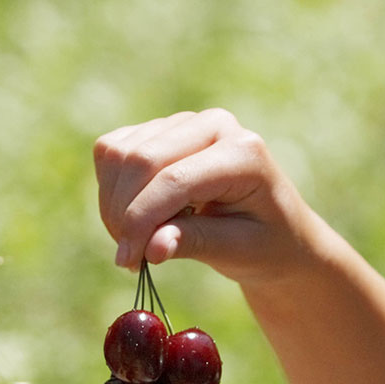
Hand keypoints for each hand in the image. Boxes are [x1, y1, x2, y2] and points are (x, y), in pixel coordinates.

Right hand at [95, 109, 328, 285]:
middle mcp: (213, 125)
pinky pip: (111, 152)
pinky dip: (111, 191)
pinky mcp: (158, 131)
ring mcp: (183, 122)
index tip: (127, 261)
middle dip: (123, 214)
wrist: (273, 231)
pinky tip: (134, 218)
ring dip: (113, 205)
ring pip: (118, 153)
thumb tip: (150, 248)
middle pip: (140, 160)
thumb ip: (195, 244)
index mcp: (243, 151)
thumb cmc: (263, 244)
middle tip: (130, 257)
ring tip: (135, 241)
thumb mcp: (238, 252)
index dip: (142, 220)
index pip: (175, 179)